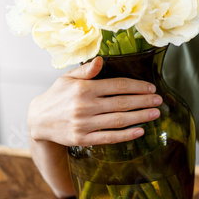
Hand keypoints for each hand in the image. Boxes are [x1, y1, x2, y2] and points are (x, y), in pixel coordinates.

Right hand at [27, 56, 162, 147]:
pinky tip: (140, 131)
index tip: (151, 88)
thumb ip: (86, 70)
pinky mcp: (83, 139)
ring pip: (119, 120)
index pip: (117, 86)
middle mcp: (85, 106)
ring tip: (155, 113)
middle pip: (122, 103)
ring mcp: (84, 124)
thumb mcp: (67, 78)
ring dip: (140, 117)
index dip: (137, 86)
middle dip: (144, 101)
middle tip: (159, 100)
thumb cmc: (57, 96)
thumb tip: (101, 60)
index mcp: (84, 89)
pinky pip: (109, 137)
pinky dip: (126, 135)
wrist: (38, 121)